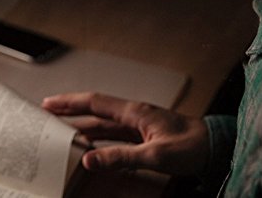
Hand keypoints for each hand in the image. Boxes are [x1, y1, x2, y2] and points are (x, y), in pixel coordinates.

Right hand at [42, 92, 208, 175]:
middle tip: (47, 112)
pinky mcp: (143, 134)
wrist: (214, 146)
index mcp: (134, 111)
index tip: (50, 102)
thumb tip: (90, 159)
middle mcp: (133, 114)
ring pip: (103, 122)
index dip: (70, 102)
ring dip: (82, 123)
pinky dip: (97, 135)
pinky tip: (90, 143)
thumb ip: (121, 157)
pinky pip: (113, 133)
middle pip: (95, 110)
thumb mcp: (155, 156)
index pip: (95, 102)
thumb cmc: (191, 146)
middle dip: (70, 110)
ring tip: (61, 127)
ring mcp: (138, 123)